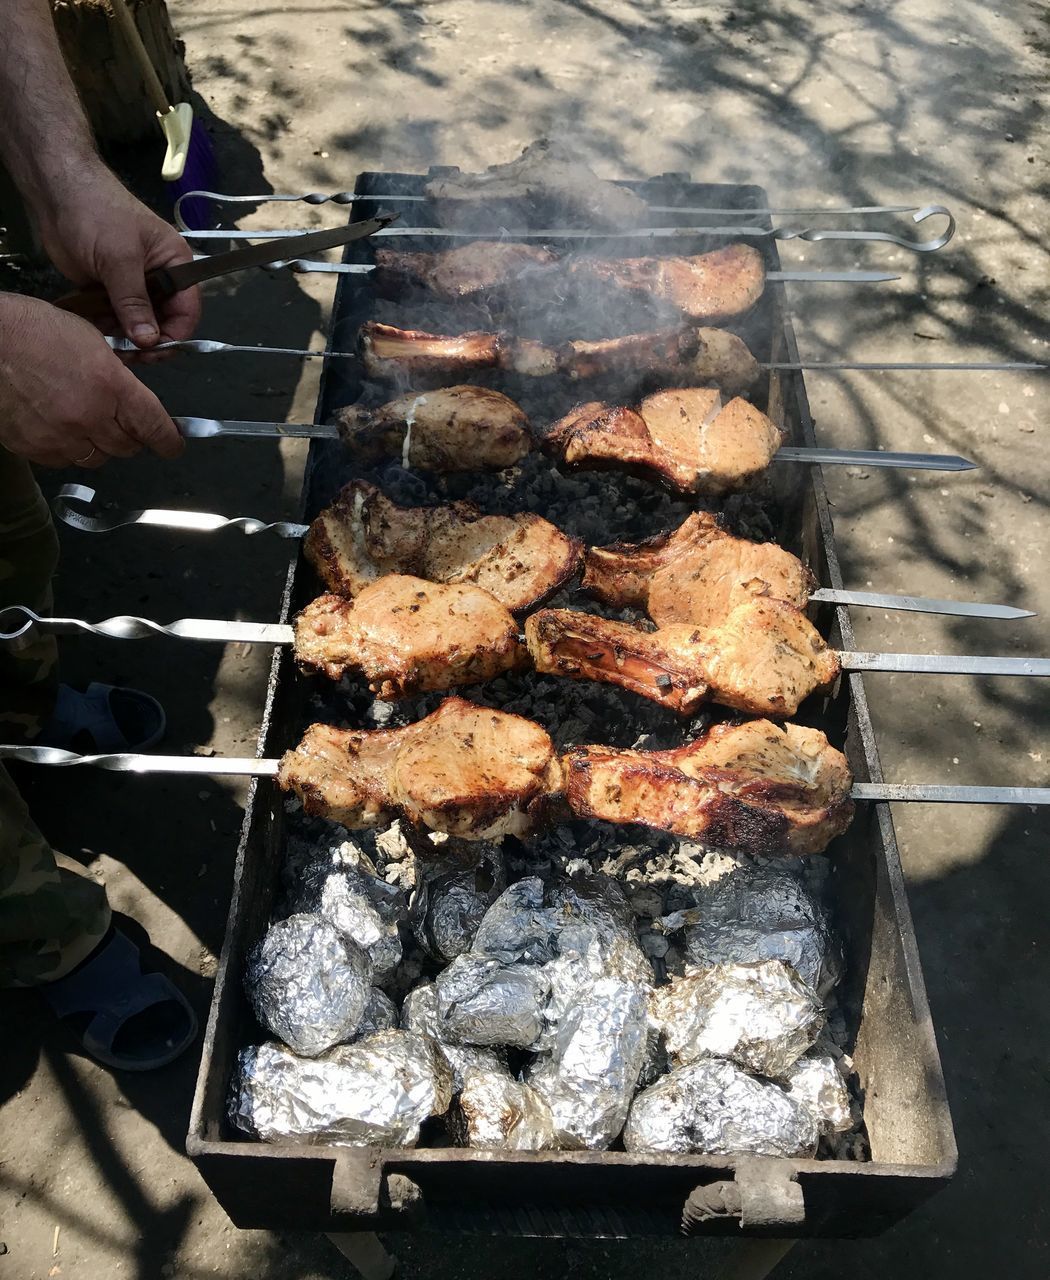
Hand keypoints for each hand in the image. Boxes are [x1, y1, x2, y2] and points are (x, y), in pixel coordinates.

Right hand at [0, 293, 183, 466]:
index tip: (173, 446)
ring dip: (99, 445)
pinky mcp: (34, 446)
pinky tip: (59, 427)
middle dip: (130, 437)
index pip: (154, 427)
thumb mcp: (91, 341)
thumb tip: (133, 402)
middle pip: (127, 447)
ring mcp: (60, 435)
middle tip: (120, 423)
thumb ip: (118, 376)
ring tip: (85, 420)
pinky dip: (68, 449)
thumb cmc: (34, 331)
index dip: (169, 441)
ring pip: (97, 458)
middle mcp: (88, 416)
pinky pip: (64, 461)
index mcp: (110, 385)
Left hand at [35, 166, 200, 349]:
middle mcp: (160, 279)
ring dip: (123, 336)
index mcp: (176, 265)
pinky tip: (94, 331)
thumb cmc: (97, 213)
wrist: (56, 192)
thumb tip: (148, 341)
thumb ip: (134, 302)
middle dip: (146, 340)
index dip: (174, 335)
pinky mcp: (110, 290)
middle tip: (126, 353)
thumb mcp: (120, 259)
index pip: (187, 311)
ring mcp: (134, 286)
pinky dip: (106, 328)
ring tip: (105, 340)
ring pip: (138, 324)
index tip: (151, 351)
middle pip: (164, 323)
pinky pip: (115, 318)